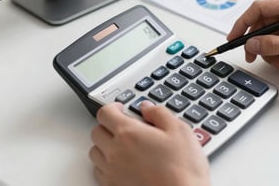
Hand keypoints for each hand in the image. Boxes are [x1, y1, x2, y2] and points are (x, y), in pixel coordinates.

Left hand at [89, 101, 210, 185]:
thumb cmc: (182, 168)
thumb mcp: (179, 130)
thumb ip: (159, 113)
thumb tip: (147, 107)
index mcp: (129, 133)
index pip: (105, 113)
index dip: (112, 107)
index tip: (121, 108)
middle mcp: (115, 152)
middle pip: (96, 131)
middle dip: (108, 125)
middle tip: (123, 125)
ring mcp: (112, 172)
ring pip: (95, 152)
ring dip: (104, 144)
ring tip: (122, 144)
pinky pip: (99, 171)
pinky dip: (106, 164)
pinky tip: (122, 162)